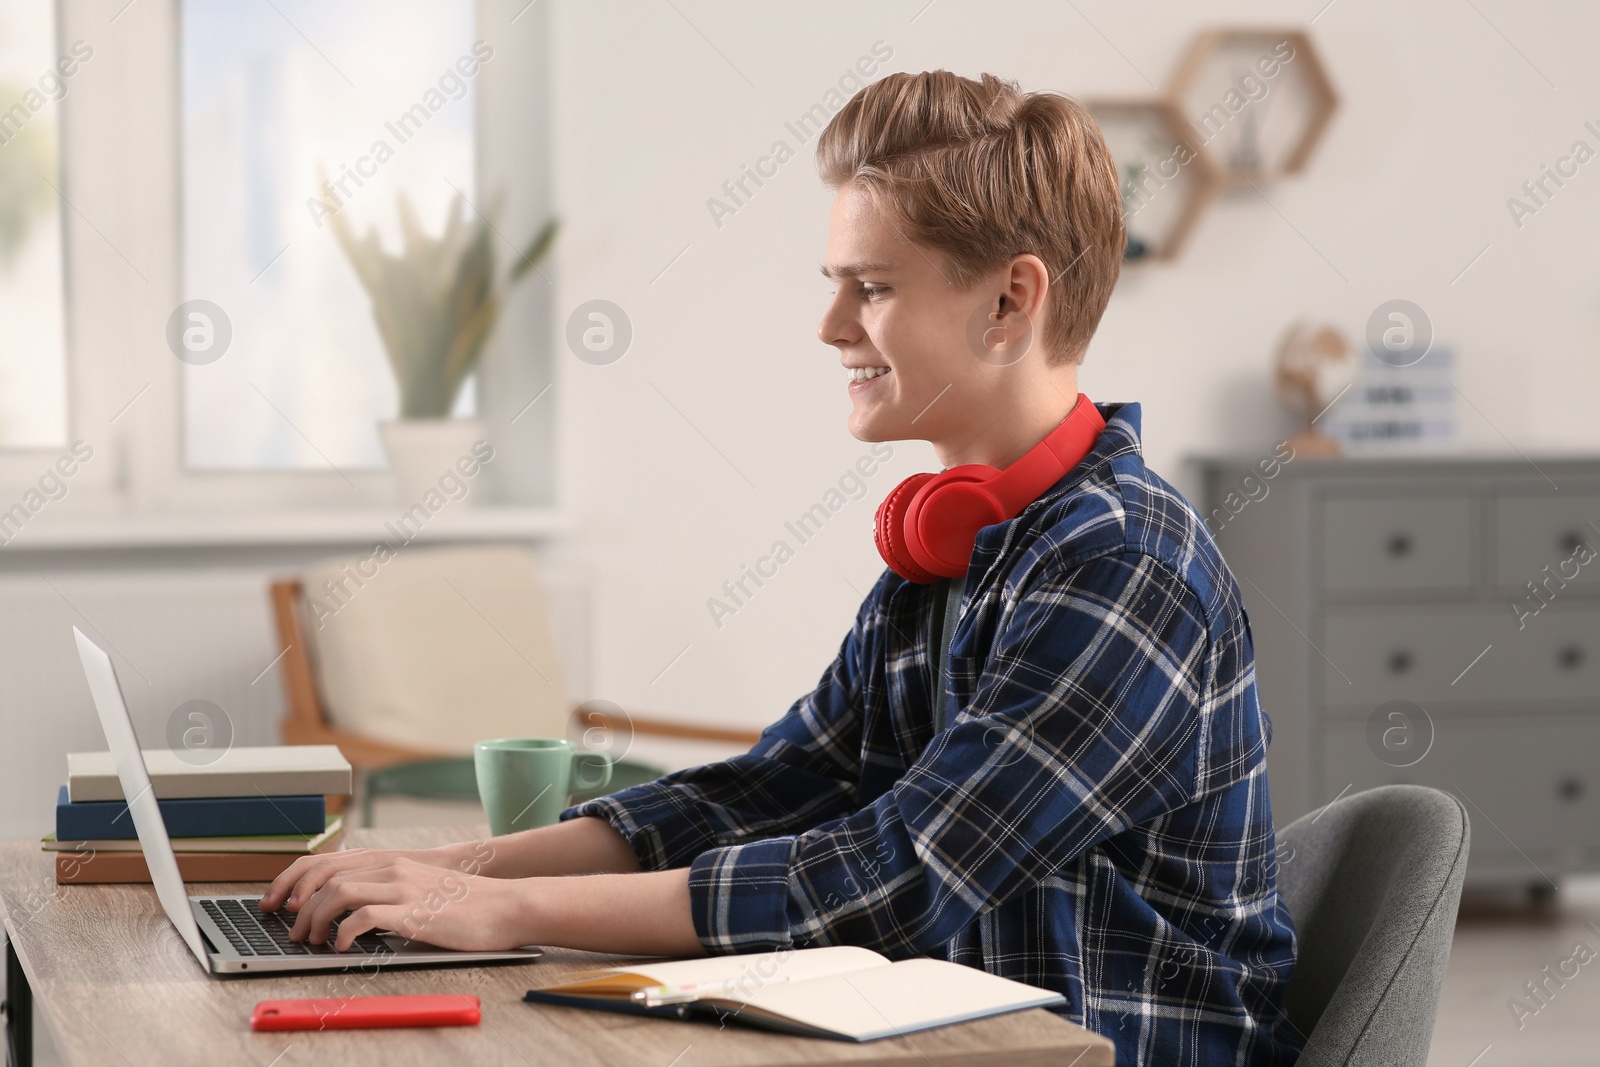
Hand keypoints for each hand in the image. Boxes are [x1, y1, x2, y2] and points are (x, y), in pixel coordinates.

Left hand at [277, 855, 533, 951]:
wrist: (506, 905)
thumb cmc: (465, 903)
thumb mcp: (419, 887)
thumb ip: (387, 889)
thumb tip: (348, 908)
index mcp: (390, 861)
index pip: (324, 860)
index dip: (291, 879)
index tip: (275, 902)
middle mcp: (392, 868)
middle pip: (324, 875)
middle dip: (296, 904)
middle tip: (291, 930)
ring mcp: (402, 888)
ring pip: (338, 893)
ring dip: (316, 919)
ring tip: (313, 941)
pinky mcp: (413, 912)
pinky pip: (363, 917)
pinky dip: (343, 932)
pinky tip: (341, 947)